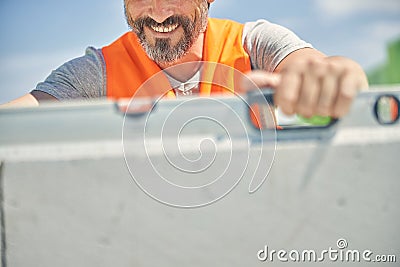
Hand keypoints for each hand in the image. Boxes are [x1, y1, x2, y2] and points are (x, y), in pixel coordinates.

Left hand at [241, 55, 368, 117]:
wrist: (338, 70)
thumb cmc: (306, 83)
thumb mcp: (285, 83)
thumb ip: (265, 83)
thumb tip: (243, 82)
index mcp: (293, 68)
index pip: (285, 97)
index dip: (288, 108)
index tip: (290, 109)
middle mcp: (312, 64)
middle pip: (305, 105)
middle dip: (307, 112)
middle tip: (310, 107)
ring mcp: (332, 67)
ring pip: (323, 105)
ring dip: (324, 112)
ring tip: (323, 106)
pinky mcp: (352, 72)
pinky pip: (343, 99)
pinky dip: (340, 109)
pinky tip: (337, 107)